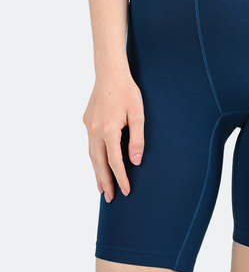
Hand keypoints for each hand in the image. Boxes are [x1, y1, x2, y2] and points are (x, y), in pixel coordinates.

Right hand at [83, 73, 144, 202]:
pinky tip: (97, 165)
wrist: (110, 73)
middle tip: (110, 198)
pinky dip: (93, 159)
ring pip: (91, 156)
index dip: (121, 178)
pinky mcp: (86, 122)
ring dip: (96, 173)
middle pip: (99, 163)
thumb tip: (136, 161)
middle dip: (105, 182)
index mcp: (108, 130)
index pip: (115, 161)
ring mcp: (88, 126)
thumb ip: (137, 139)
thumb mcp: (138, 114)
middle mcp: (94, 130)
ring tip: (101, 188)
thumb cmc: (127, 92)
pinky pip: (89, 146)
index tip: (126, 191)